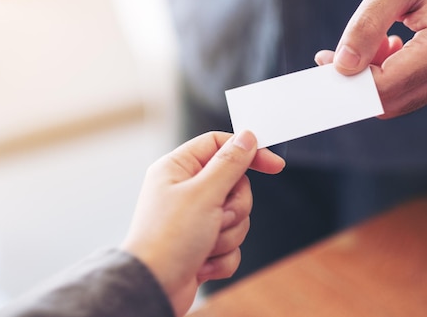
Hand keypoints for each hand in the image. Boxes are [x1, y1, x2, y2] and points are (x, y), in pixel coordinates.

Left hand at [120, 130, 284, 316]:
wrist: (153, 288)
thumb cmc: (167, 239)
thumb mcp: (204, 193)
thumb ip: (230, 163)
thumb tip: (246, 138)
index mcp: (177, 168)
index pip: (219, 145)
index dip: (247, 152)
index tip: (273, 165)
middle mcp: (184, 190)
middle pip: (234, 184)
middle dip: (234, 207)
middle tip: (218, 216)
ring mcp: (193, 218)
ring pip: (236, 216)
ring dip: (228, 234)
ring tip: (206, 243)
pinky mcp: (201, 244)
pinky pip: (231, 243)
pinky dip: (223, 255)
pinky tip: (203, 263)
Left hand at [315, 0, 426, 117]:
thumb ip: (366, 26)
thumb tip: (342, 66)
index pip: (384, 85)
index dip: (348, 78)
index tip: (323, 59)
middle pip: (388, 101)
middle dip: (355, 83)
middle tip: (332, 55)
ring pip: (394, 101)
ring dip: (369, 79)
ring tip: (366, 41)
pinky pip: (405, 91)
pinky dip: (384, 76)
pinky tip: (382, 46)